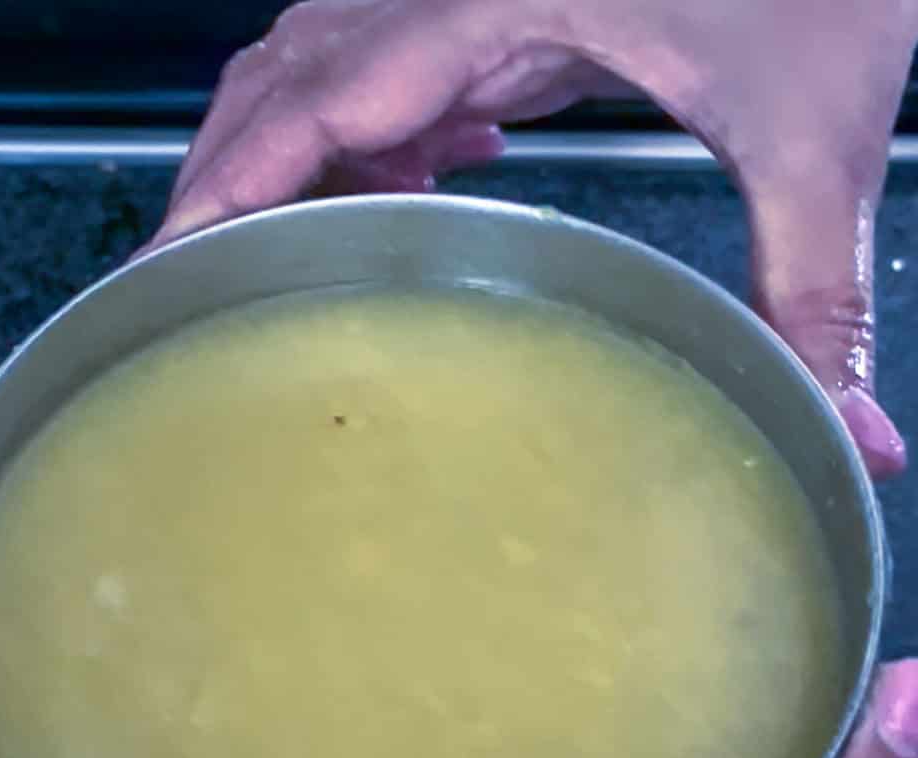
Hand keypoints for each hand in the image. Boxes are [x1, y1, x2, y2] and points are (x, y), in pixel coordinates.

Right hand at [141, 0, 914, 478]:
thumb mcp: (814, 125)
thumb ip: (813, 289)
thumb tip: (845, 432)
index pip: (314, 95)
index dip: (229, 182)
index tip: (173, 259)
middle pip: (280, 81)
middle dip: (229, 183)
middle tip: (202, 282)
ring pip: (315, 65)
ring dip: (295, 156)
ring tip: (314, 244)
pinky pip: (382, 65)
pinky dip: (372, 129)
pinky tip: (426, 170)